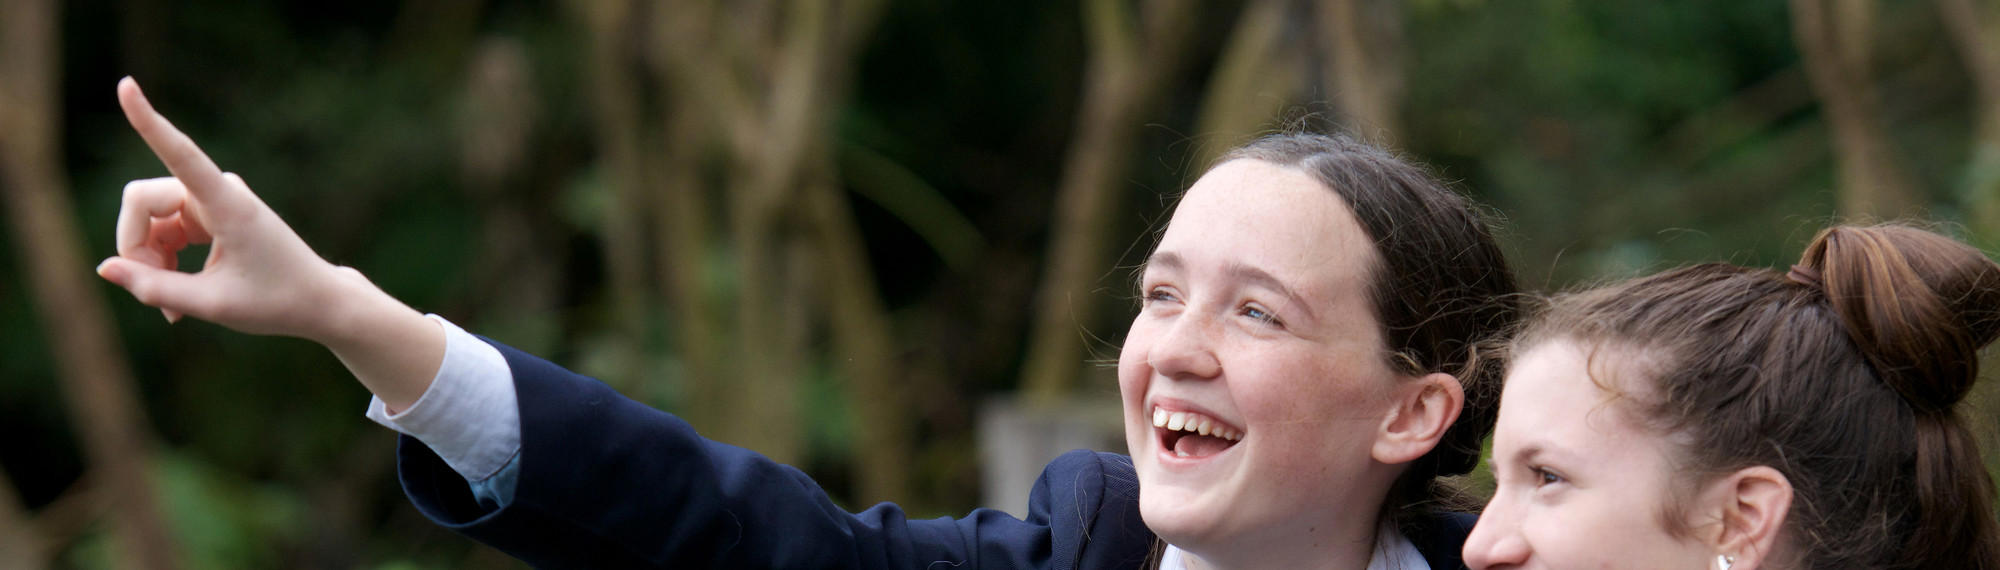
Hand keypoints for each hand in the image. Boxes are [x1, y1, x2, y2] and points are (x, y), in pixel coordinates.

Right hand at [97, 77, 443, 407]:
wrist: (317, 301)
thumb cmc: (276, 302)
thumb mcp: (213, 304)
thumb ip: (155, 287)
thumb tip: (104, 267)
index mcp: (228, 204)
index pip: (181, 154)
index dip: (149, 121)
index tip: (126, 85)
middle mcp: (218, 191)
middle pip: (140, 200)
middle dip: (135, 247)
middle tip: (158, 296)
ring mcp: (212, 198)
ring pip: (148, 219)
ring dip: (150, 261)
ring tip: (175, 307)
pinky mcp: (208, 212)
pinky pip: (163, 229)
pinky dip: (163, 262)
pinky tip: (178, 298)